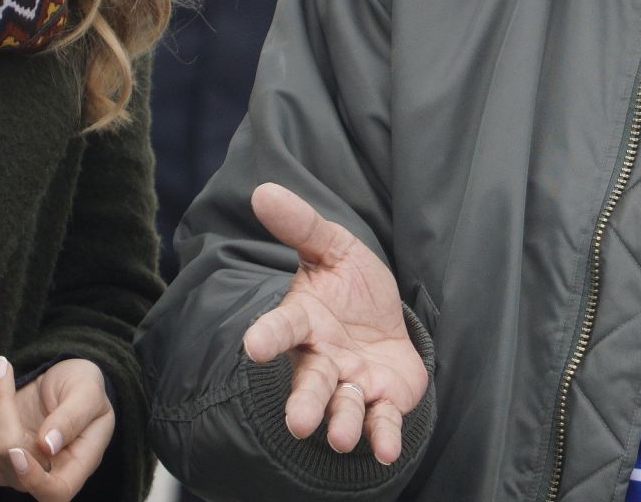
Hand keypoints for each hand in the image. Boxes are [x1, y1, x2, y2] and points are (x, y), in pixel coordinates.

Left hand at [0, 356, 114, 498]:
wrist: (63, 379)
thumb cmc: (83, 385)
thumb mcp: (89, 392)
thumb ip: (73, 417)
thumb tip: (47, 445)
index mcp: (76, 462)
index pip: (54, 492)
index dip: (33, 479)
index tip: (17, 450)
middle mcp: (43, 473)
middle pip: (7, 458)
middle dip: (0, 407)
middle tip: (4, 366)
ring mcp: (13, 469)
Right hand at [242, 182, 429, 463]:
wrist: (387, 323)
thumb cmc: (351, 288)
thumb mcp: (334, 248)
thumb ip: (301, 226)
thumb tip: (263, 189)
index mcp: (305, 320)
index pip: (282, 328)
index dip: (268, 336)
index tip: (252, 346)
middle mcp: (321, 358)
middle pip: (309, 382)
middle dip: (303, 402)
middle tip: (299, 422)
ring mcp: (350, 382)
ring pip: (341, 406)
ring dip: (342, 422)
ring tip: (342, 435)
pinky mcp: (381, 401)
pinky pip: (380, 422)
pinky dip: (381, 437)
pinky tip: (384, 451)